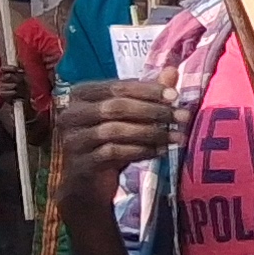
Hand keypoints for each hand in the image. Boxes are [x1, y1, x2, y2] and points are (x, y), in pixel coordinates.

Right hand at [55, 73, 178, 213]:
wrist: (87, 184)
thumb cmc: (110, 142)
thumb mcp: (129, 117)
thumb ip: (147, 94)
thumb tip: (171, 70)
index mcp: (80, 95)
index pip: (117, 86)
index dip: (148, 90)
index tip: (175, 96)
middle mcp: (71, 114)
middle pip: (115, 107)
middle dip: (153, 111)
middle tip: (182, 117)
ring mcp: (72, 139)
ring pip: (115, 130)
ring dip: (151, 132)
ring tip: (177, 136)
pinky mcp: (80, 163)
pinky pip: (113, 153)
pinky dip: (141, 151)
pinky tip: (161, 151)